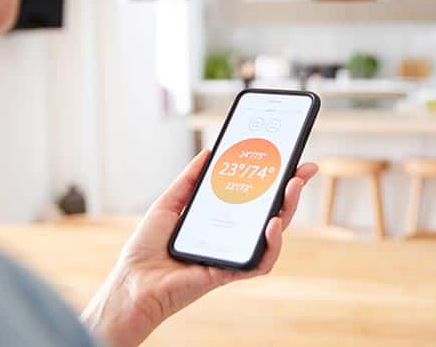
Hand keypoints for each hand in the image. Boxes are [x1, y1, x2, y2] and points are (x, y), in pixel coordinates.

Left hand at [81, 149, 317, 346]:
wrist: (132, 282)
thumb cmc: (147, 249)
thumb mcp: (169, 203)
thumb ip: (190, 180)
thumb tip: (209, 153)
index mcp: (221, 219)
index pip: (255, 197)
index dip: (274, 180)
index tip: (290, 159)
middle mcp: (233, 236)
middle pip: (272, 212)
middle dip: (292, 190)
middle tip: (303, 169)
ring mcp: (234, 253)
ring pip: (274, 234)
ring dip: (288, 211)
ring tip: (292, 189)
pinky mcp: (231, 272)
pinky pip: (261, 262)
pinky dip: (272, 244)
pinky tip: (272, 225)